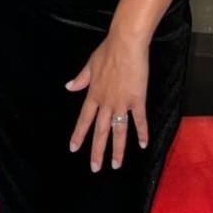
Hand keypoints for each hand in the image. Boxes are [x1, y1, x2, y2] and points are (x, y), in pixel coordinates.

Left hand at [65, 31, 149, 171]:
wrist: (125, 44)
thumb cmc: (108, 51)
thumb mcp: (90, 64)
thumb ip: (81, 79)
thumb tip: (69, 87)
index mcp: (94, 94)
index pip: (84, 119)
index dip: (79, 134)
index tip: (74, 148)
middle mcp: (106, 102)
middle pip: (100, 131)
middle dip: (97, 151)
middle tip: (95, 168)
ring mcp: (122, 103)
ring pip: (118, 131)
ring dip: (117, 149)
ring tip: (116, 165)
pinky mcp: (137, 100)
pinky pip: (140, 120)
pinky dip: (142, 133)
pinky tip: (143, 144)